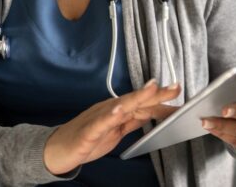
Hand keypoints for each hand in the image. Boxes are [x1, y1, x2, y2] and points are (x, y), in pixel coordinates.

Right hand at [43, 80, 180, 174]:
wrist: (57, 149)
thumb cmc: (88, 139)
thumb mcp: (116, 130)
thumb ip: (133, 120)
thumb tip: (153, 111)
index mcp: (117, 110)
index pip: (143, 102)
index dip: (161, 97)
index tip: (178, 92)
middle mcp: (109, 109)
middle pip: (135, 100)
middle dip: (155, 93)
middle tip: (175, 87)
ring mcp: (98, 118)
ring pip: (120, 106)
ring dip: (137, 97)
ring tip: (152, 89)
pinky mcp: (88, 131)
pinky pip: (100, 123)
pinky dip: (109, 116)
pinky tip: (118, 110)